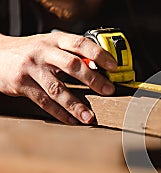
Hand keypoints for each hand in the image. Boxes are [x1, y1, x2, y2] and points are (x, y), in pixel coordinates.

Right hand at [0, 32, 117, 123]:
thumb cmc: (30, 51)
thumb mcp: (50, 45)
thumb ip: (71, 54)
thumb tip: (100, 70)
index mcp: (55, 40)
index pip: (81, 43)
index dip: (99, 54)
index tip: (114, 66)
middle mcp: (44, 52)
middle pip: (72, 65)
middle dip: (93, 79)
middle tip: (108, 91)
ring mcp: (32, 68)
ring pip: (58, 88)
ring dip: (76, 104)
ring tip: (89, 116)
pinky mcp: (21, 84)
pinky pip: (44, 101)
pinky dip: (60, 113)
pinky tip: (71, 120)